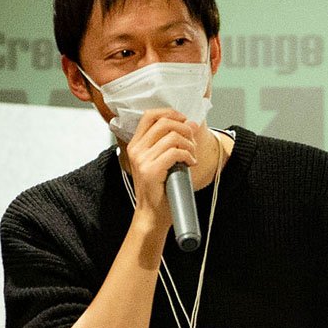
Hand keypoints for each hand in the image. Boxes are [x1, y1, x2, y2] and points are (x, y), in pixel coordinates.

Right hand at [123, 108, 196, 230]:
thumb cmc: (158, 189)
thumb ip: (170, 142)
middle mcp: (136, 150)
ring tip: (191, 155)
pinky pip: (176, 152)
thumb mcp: (160, 160)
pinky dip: (188, 156)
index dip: (170, 113)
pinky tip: (190, 163)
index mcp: (135, 145)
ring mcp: (142, 160)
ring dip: (189, 144)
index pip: (150, 115)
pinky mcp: (151, 170)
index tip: (184, 120)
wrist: (151, 214)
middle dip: (184, 129)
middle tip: (192, 141)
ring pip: (173, 137)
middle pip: (164, 123)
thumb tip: (191, 123)